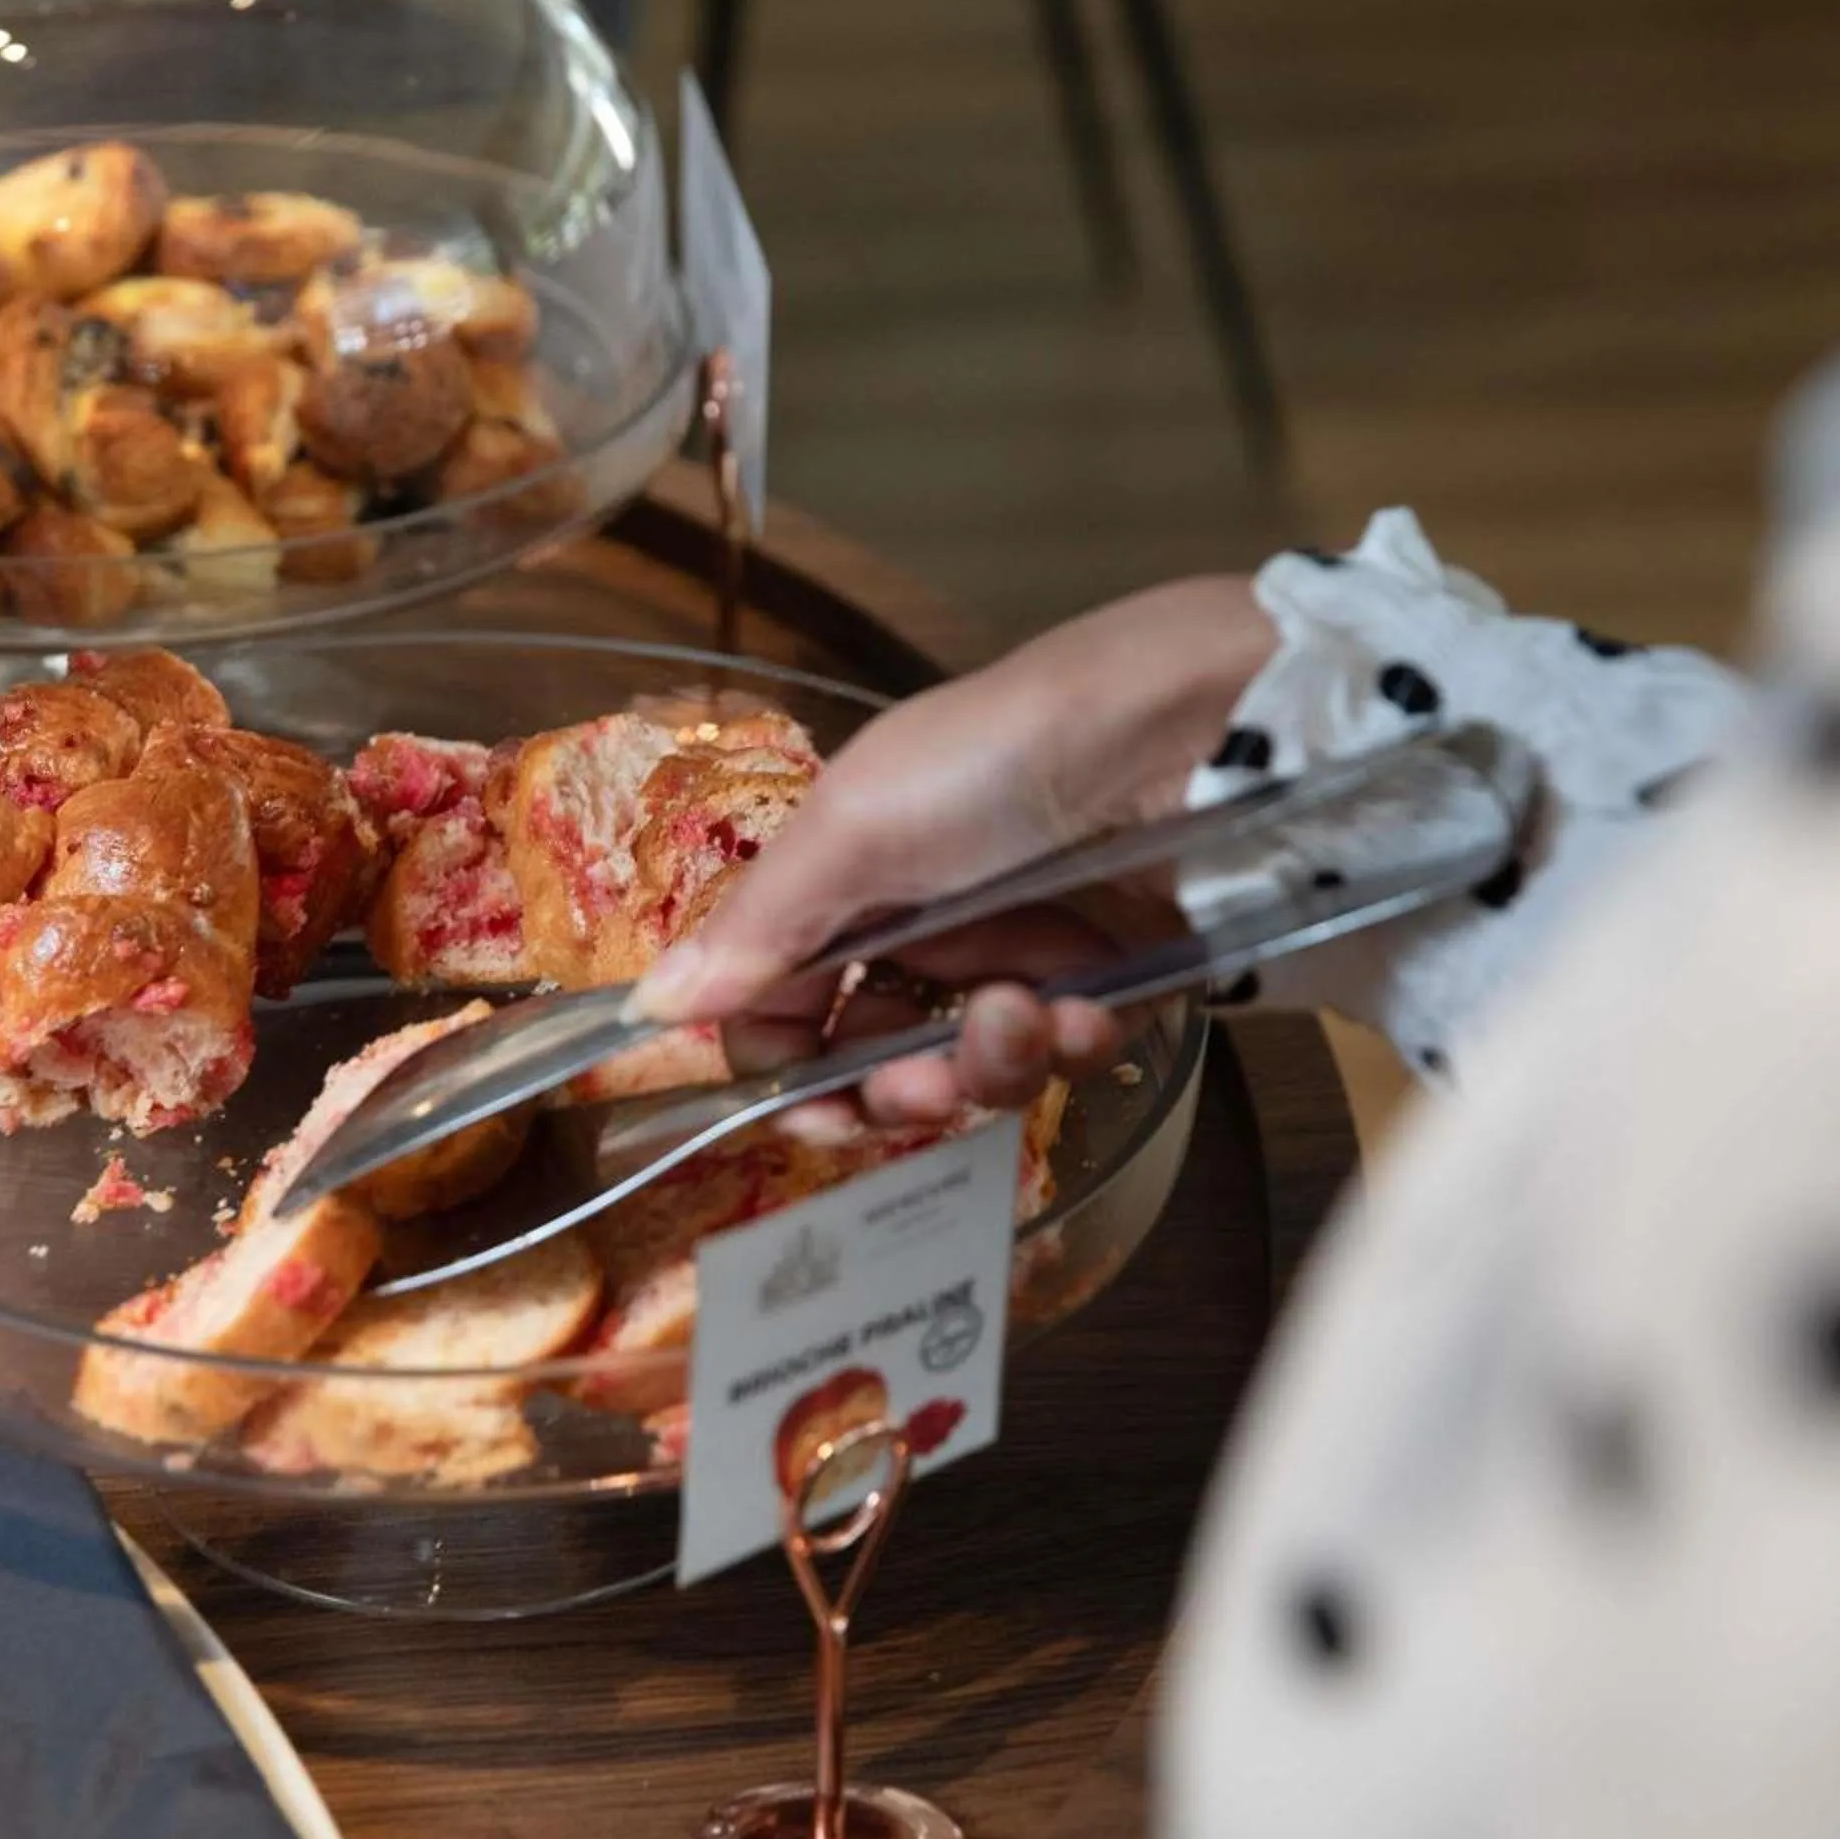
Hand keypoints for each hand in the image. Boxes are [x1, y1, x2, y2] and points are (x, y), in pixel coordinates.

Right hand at [631, 574, 1275, 1128]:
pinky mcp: (1115, 980)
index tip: (805, 1105)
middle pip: (874, 1052)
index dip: (787, 1063)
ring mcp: (1023, 951)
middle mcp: (928, 917)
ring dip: (983, 1063)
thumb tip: (650, 1006)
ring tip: (1022, 1016)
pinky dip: (1070, 1042)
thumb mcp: (857, 827)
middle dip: (889, 1086)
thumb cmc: (997, 762)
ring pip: (970, 1066)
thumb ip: (761, 929)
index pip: (786, 999)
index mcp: (850, 872)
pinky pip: (1066, 1053)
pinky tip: (1088, 1006)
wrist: (1189, 732)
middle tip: (915, 1090)